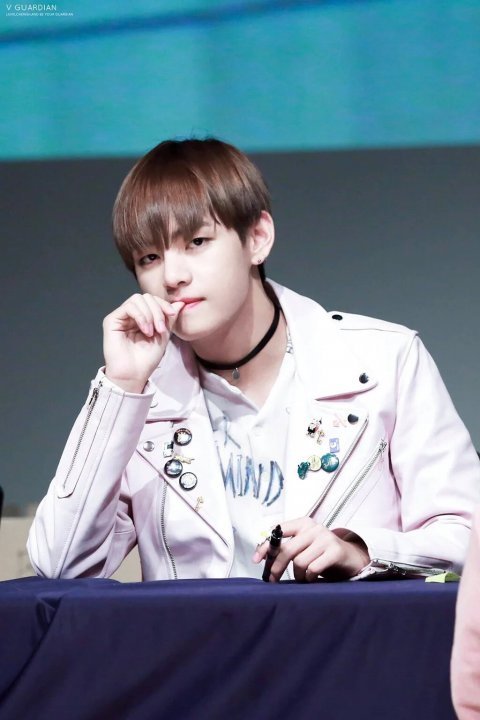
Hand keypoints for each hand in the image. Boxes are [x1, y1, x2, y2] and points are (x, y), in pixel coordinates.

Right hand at [103, 293, 183, 392]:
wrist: (135, 374)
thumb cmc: (147, 359)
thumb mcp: (163, 336)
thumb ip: (169, 319)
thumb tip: (180, 303)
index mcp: (141, 317)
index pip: (152, 300)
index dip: (163, 304)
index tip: (172, 314)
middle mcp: (130, 315)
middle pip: (146, 297)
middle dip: (158, 310)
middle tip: (161, 328)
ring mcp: (120, 317)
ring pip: (137, 299)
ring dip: (150, 314)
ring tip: (152, 332)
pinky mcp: (111, 321)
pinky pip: (128, 307)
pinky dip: (141, 317)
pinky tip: (145, 330)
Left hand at [252, 517, 369, 581]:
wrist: (350, 557)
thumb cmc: (321, 552)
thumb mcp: (303, 545)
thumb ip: (287, 546)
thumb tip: (264, 556)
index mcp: (303, 523)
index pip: (279, 531)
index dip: (266, 546)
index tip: (256, 560)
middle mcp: (314, 528)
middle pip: (287, 549)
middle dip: (276, 567)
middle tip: (272, 579)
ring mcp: (325, 538)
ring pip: (299, 561)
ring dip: (297, 575)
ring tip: (301, 578)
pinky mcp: (335, 551)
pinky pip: (313, 568)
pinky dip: (309, 577)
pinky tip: (312, 577)